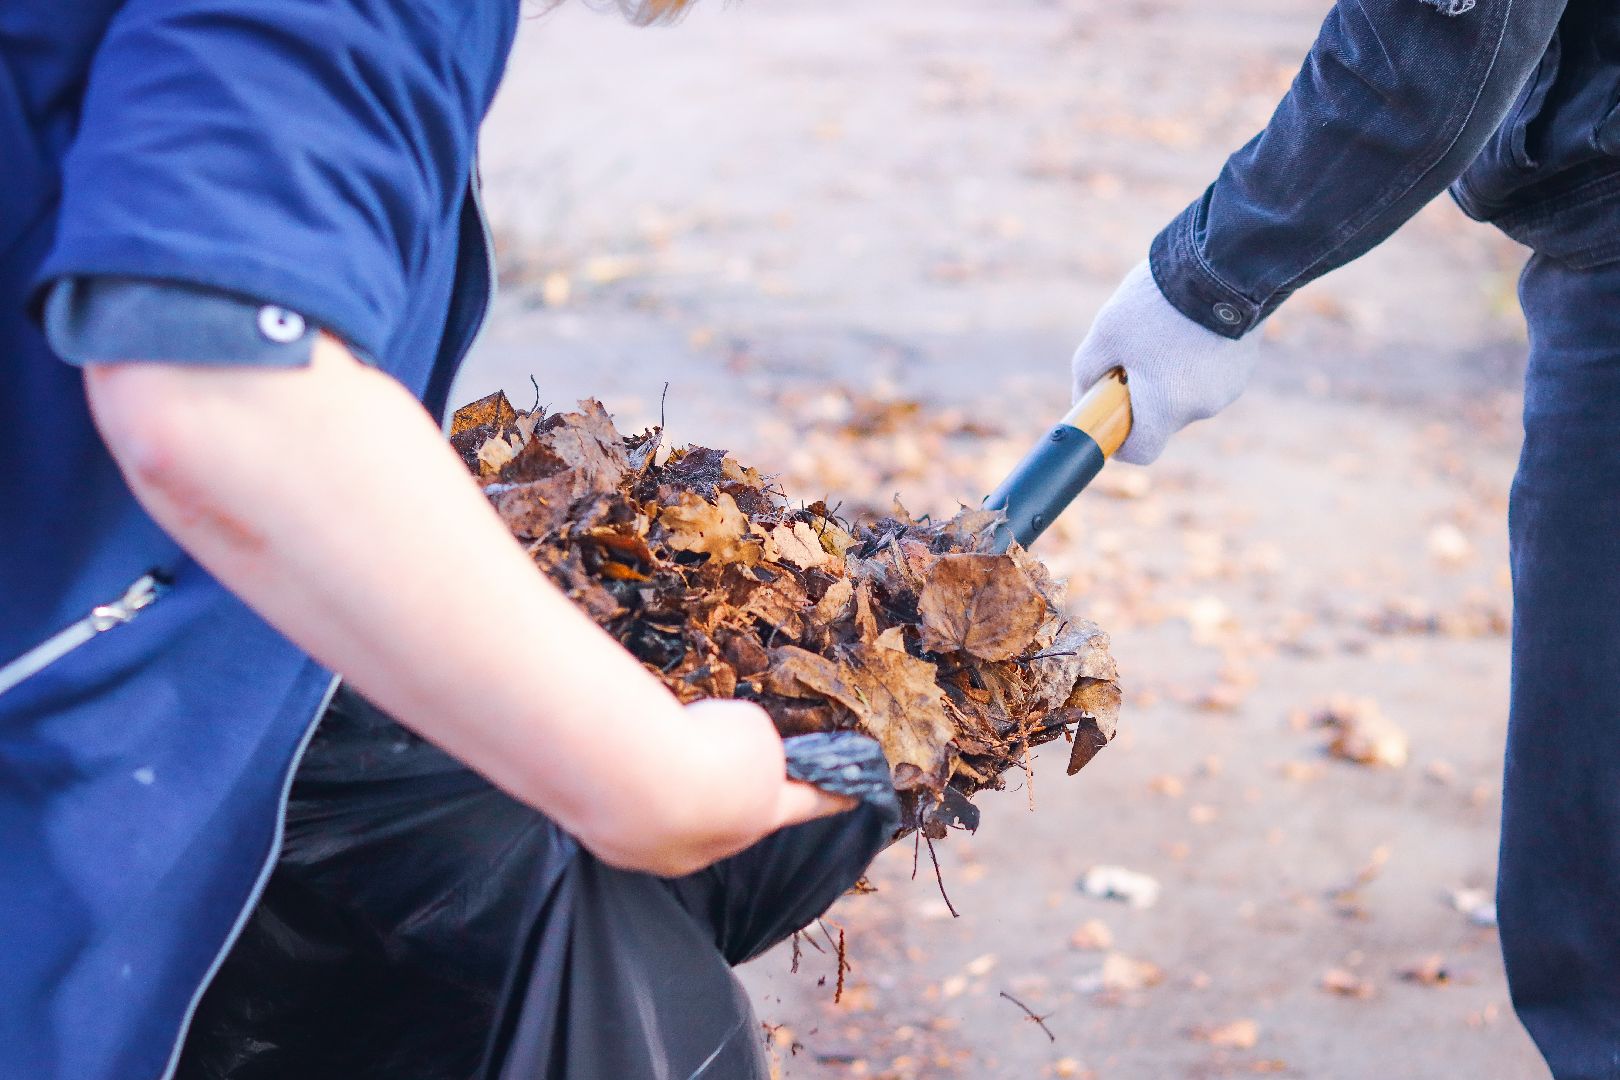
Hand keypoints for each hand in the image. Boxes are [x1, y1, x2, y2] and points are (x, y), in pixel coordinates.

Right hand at [588, 698, 856, 877]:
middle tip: (698, 753)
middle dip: (720, 788)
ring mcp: (671, 856)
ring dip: (668, 794)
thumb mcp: (747, 729)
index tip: (852, 798)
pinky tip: (618, 778)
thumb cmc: (706, 745)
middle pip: (729, 816)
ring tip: (650, 760)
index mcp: (765, 811)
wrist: (640, 777)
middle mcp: (722, 844)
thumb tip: (721, 761)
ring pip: (673, 822)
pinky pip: (630, 823)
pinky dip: (629, 802)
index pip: (806, 803)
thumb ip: (748, 747)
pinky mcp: (625, 855)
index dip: (827, 798)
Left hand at [1071, 261, 1259, 464]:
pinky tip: (1189, 327)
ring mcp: (1228, 388)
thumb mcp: (1105, 333)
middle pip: (1162, 419)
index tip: (1111, 421)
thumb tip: (1083, 397)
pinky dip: (1194, 361)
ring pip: (1185, 395)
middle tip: (1132, 356)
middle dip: (1144, 396)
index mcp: (1167, 407)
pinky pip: (1208, 376)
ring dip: (1170, 375)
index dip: (1121, 442)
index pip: (1142, 452)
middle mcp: (1202, 406)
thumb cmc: (1156, 302)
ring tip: (1163, 331)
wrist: (1223, 263)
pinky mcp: (1244, 366)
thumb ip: (1087, 372)